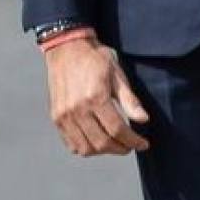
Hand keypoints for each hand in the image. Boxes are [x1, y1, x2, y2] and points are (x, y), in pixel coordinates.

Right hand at [45, 37, 150, 155]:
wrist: (66, 48)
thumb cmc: (94, 58)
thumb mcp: (117, 74)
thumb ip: (129, 100)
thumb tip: (143, 119)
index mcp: (95, 97)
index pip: (118, 130)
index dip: (133, 141)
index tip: (142, 144)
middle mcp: (77, 109)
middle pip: (102, 143)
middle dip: (120, 148)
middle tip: (130, 146)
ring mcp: (65, 115)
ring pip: (86, 148)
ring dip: (103, 151)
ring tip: (114, 144)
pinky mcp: (57, 117)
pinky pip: (71, 144)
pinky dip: (85, 148)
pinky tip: (96, 142)